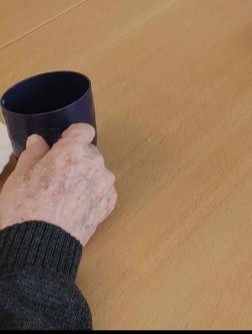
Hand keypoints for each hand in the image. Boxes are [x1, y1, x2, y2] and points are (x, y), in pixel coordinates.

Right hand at [0, 123, 116, 245]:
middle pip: (89, 153)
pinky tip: (73, 207)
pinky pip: (102, 191)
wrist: (40, 243)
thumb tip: (38, 141)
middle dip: (75, 160)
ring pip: (96, 172)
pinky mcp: (109, 203)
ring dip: (85, 178)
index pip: (83, 130)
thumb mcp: (20, 175)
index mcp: (73, 151)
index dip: (71, 136)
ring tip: (63, 196)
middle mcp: (94, 163)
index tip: (61, 144)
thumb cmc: (25, 207)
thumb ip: (33, 153)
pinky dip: (91, 195)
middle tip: (55, 177)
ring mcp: (104, 184)